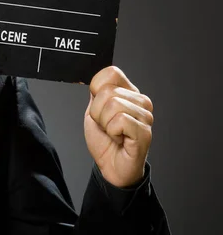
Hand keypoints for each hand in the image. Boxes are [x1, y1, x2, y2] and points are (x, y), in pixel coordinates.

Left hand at [84, 66, 153, 187]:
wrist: (110, 166)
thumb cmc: (104, 140)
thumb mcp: (94, 112)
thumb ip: (96, 94)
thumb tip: (95, 81)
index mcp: (129, 93)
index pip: (111, 72)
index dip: (96, 89)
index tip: (99, 108)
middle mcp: (140, 101)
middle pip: (107, 91)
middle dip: (97, 112)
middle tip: (106, 126)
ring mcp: (145, 116)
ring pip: (112, 105)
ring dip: (104, 123)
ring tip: (114, 133)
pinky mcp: (144, 131)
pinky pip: (120, 121)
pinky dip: (112, 132)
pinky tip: (120, 139)